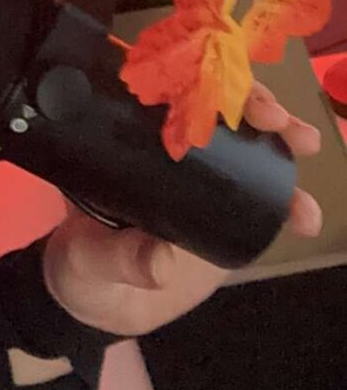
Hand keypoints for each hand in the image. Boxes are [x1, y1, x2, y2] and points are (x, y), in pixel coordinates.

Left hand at [41, 81, 323, 338]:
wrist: (99, 308)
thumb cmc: (81, 269)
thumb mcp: (89, 259)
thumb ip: (120, 258)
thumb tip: (161, 260)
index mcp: (126, 140)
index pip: (166, 92)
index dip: (200, 82)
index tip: (224, 89)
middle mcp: (167, 147)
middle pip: (216, 107)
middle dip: (253, 102)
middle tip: (277, 118)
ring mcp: (201, 177)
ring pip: (248, 144)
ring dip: (282, 139)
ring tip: (305, 145)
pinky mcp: (224, 211)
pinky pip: (261, 196)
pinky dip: (288, 200)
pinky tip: (308, 214)